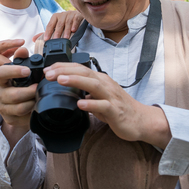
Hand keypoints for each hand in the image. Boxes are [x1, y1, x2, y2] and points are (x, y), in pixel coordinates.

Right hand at [0, 39, 24, 86]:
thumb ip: (8, 51)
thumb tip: (22, 48)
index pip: (4, 44)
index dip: (13, 43)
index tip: (23, 42)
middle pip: (4, 61)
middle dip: (12, 68)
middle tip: (20, 72)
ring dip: (6, 75)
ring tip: (10, 78)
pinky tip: (1, 81)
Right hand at [0, 47, 38, 142]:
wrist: (16, 106)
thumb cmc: (18, 85)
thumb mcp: (19, 71)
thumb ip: (21, 59)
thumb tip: (23, 49)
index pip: (1, 73)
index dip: (14, 71)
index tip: (27, 71)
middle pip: (14, 94)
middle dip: (30, 91)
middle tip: (38, 87)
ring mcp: (2, 107)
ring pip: (20, 107)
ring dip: (32, 101)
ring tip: (37, 96)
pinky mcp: (9, 118)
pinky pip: (23, 115)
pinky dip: (32, 110)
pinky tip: (35, 105)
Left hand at [42, 62, 170, 148]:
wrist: (140, 120)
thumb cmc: (119, 108)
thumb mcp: (99, 97)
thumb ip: (85, 92)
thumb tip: (68, 91)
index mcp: (100, 80)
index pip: (80, 68)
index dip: (63, 67)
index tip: (48, 70)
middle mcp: (105, 85)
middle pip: (84, 72)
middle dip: (65, 71)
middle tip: (48, 73)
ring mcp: (111, 97)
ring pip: (93, 84)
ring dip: (76, 81)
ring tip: (61, 80)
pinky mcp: (115, 110)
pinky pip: (103, 106)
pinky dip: (91, 104)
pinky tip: (80, 104)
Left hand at [43, 10, 83, 40]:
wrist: (78, 17)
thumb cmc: (66, 24)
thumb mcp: (56, 28)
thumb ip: (46, 33)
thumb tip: (33, 39)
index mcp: (55, 17)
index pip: (50, 24)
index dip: (48, 32)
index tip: (46, 39)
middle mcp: (62, 14)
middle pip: (59, 23)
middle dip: (57, 32)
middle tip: (56, 39)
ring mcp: (70, 14)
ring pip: (68, 22)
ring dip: (66, 30)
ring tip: (66, 38)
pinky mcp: (78, 15)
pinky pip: (76, 19)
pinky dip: (75, 24)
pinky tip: (74, 30)